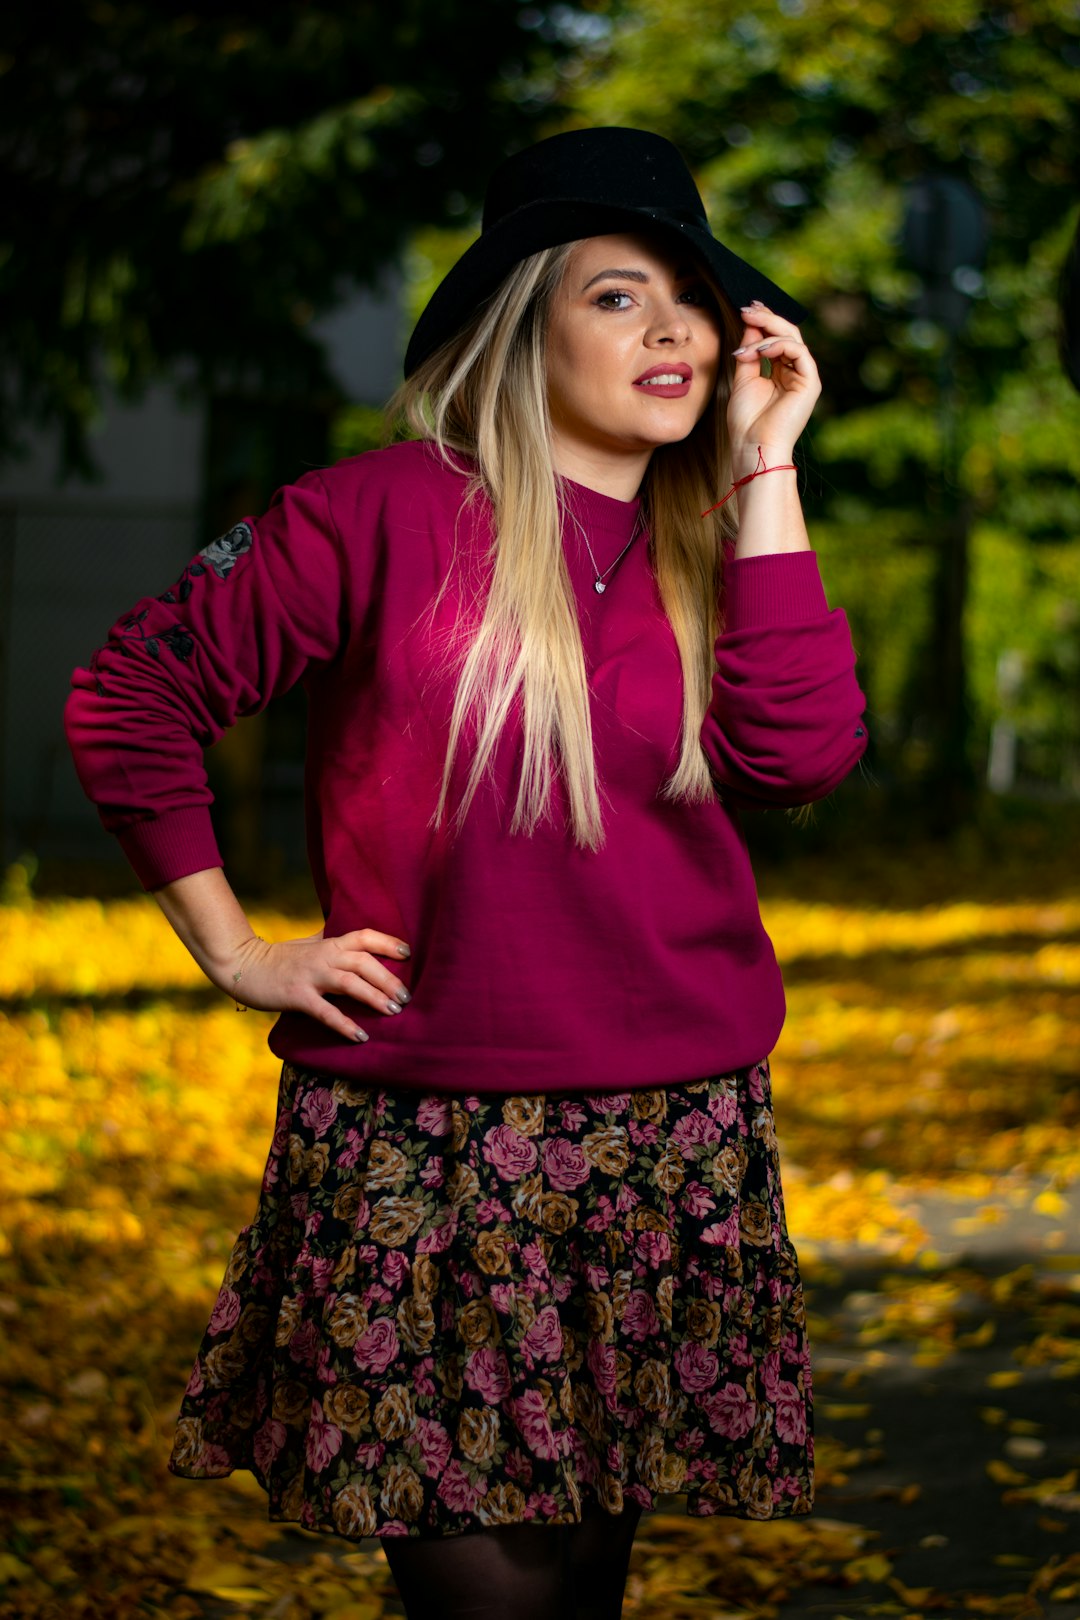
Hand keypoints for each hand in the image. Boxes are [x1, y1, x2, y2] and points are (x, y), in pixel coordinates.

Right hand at [225, 926, 411, 1042]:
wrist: (243, 966)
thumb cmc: (280, 957)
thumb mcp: (308, 944)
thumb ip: (331, 940)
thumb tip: (354, 936)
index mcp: (328, 943)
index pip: (364, 936)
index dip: (388, 942)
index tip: (408, 954)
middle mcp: (323, 956)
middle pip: (364, 962)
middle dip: (389, 978)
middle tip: (407, 997)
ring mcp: (310, 976)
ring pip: (350, 983)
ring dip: (374, 997)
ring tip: (393, 1011)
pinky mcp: (297, 996)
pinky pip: (325, 1012)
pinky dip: (344, 1024)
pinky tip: (361, 1036)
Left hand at [727, 301, 820, 474]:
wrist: (753, 447)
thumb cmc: (746, 422)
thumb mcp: (743, 379)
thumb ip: (750, 352)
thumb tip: (751, 324)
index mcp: (782, 373)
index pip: (776, 339)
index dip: (764, 322)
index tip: (746, 309)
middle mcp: (796, 373)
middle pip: (787, 333)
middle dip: (767, 318)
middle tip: (747, 309)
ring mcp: (804, 377)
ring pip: (793, 338)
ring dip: (767, 330)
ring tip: (747, 335)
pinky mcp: (810, 383)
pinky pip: (798, 351)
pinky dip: (778, 345)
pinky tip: (760, 350)